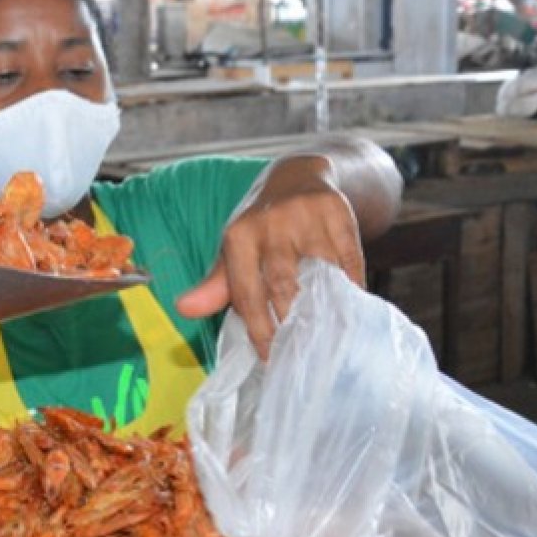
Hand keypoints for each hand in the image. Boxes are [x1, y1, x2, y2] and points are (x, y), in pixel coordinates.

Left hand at [176, 156, 364, 360]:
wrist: (297, 177)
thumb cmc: (261, 228)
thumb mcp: (234, 251)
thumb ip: (215, 286)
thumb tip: (184, 309)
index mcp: (239, 236)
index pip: (247, 293)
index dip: (259, 330)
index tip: (270, 358)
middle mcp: (270, 223)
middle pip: (283, 286)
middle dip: (291, 324)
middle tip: (299, 356)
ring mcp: (306, 216)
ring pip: (320, 274)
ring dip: (325, 309)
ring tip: (327, 340)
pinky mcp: (337, 212)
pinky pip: (349, 260)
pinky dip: (351, 288)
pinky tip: (349, 310)